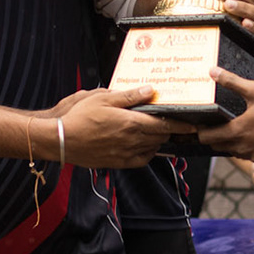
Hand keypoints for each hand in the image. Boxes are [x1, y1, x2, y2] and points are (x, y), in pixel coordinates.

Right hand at [57, 87, 192, 166]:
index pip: (164, 124)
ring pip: (152, 148)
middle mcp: (132, 141)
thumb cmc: (78, 116)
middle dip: (171, 131)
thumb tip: (150, 90)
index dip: (181, 125)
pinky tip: (145, 145)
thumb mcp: (104, 98)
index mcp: (131, 123)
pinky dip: (147, 152)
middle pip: (161, 136)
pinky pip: (141, 159)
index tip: (194, 124)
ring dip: (158, 140)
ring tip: (160, 131)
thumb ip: (130, 96)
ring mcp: (125, 154)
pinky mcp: (117, 163)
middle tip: (178, 125)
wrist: (60, 140)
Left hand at [197, 70, 253, 167]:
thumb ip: (232, 82)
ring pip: (237, 152)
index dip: (201, 131)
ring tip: (242, 129)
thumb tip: (212, 72)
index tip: (200, 125)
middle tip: (219, 124)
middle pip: (219, 146)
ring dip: (235, 143)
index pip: (207, 137)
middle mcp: (244, 148)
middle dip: (216, 136)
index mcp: (237, 131)